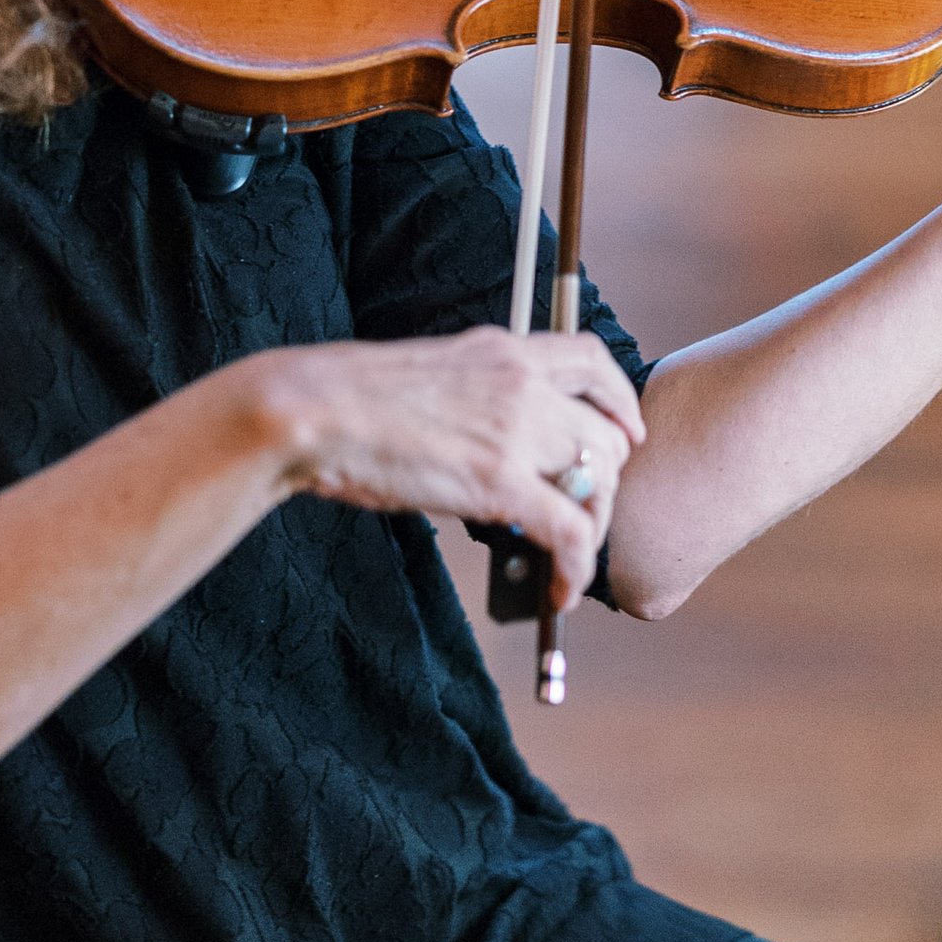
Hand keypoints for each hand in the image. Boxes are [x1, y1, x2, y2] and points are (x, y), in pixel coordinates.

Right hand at [260, 326, 645, 608]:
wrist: (314, 409)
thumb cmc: (351, 400)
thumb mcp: (431, 376)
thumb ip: (475, 401)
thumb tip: (492, 448)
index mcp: (503, 351)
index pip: (592, 360)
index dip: (621, 402)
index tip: (627, 434)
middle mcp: (522, 383)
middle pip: (605, 434)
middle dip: (604, 484)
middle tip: (584, 517)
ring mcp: (516, 430)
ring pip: (599, 482)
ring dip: (593, 528)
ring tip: (569, 559)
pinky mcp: (502, 482)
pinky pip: (571, 532)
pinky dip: (577, 568)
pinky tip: (560, 590)